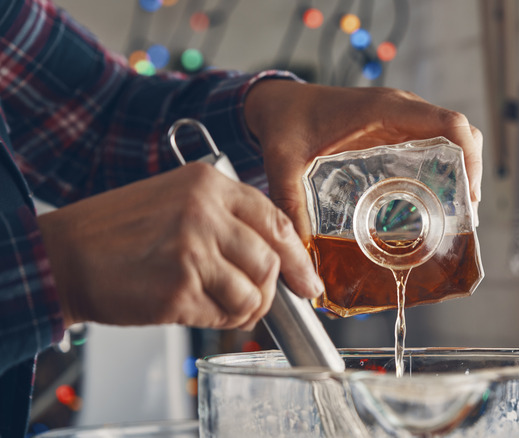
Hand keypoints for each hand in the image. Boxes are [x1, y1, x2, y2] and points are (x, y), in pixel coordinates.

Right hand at [37, 163, 322, 329]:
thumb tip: (278, 259)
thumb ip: (227, 220)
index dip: (297, 256)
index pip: (276, 219)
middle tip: (257, 302)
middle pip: (270, 260)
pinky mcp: (178, 288)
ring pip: (253, 293)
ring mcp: (192, 250)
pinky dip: (219, 321)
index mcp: (208, 183)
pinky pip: (224, 315)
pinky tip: (198, 310)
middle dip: (270, 290)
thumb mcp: (177, 201)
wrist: (64, 255)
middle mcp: (203, 212)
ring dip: (245, 309)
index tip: (306, 280)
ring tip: (222, 306)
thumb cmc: (119, 232)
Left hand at [244, 80, 482, 237]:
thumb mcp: (284, 167)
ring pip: (451, 137)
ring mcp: (400, 119)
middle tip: (464, 214)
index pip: (449, 123)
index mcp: (384, 111)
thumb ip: (291, 209)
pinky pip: (433, 142)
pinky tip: (431, 200)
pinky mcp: (395, 129)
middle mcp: (400, 111)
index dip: (471, 157)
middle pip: (460, 132)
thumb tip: (300, 258)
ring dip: (461, 170)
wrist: (278, 103)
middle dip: (471, 171)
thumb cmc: (285, 124)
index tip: (471, 195)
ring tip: (454, 213)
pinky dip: (444, 167)